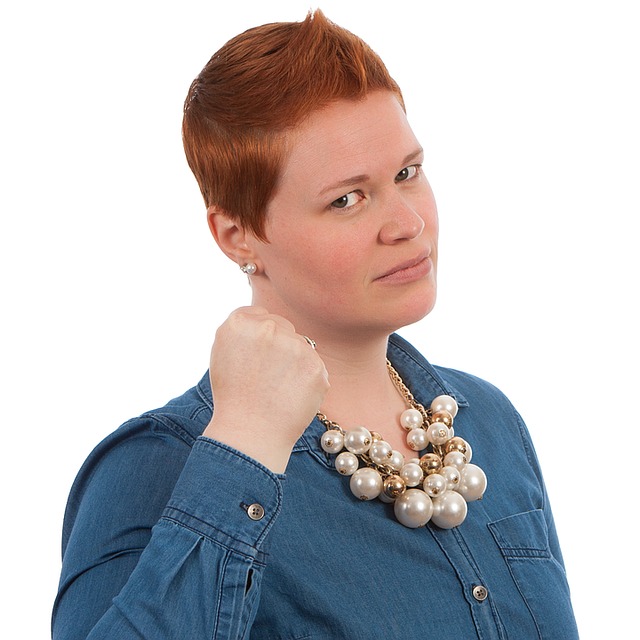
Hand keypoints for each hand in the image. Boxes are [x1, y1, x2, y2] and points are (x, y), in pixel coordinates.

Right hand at [202, 307, 329, 472]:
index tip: (254, 358)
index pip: (259, 315)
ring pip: (301, 345)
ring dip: (294, 363)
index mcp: (240, 323)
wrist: (251, 434)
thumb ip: (244, 330)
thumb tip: (265, 319)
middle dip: (279, 347)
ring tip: (277, 389)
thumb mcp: (223, 354)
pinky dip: (307, 380)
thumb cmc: (233, 397)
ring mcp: (295, 346)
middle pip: (283, 327)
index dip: (258, 338)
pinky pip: (315, 366)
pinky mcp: (316, 366)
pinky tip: (291, 396)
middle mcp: (269, 328)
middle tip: (266, 377)